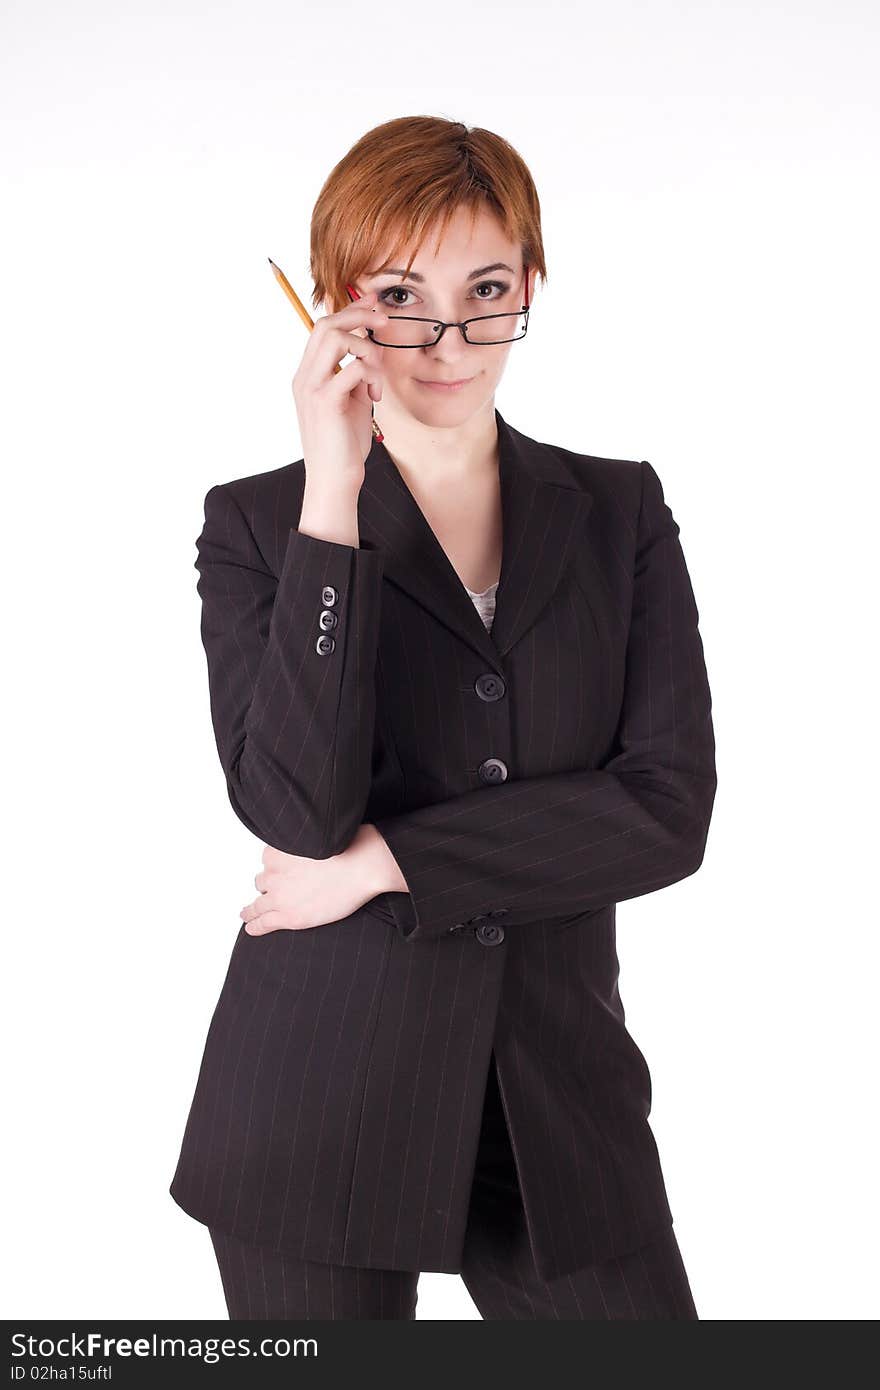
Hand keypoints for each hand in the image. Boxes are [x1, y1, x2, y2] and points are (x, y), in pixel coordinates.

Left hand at [239, 824, 399, 935]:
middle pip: (263, 881)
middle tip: (277, 892)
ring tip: (247, 914)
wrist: (362, 865)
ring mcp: (280, 895)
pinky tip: (250, 927)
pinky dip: (254, 925)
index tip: (280, 872)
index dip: (276, 868)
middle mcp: (274, 872)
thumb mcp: (319, 835)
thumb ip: (303, 842)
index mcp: (278, 851)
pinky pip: (263, 922)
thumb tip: (306, 844)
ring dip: (253, 909)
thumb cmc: (349, 847)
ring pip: (258, 904)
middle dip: (269, 886)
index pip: (268, 860)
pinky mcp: (289, 916)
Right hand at [292, 289, 387, 483]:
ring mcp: (311, 388)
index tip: (374, 304)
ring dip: (367, 349)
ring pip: (337, 338)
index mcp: (308, 376)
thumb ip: (358, 376)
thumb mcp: (354, 403)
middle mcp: (304, 377)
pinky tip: (376, 396)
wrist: (334, 480)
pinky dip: (371, 375)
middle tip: (384, 322)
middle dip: (359, 315)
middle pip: (326, 324)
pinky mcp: (325, 401)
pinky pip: (352, 368)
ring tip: (377, 377)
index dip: (350, 311)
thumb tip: (373, 351)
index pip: (323, 328)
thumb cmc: (344, 446)